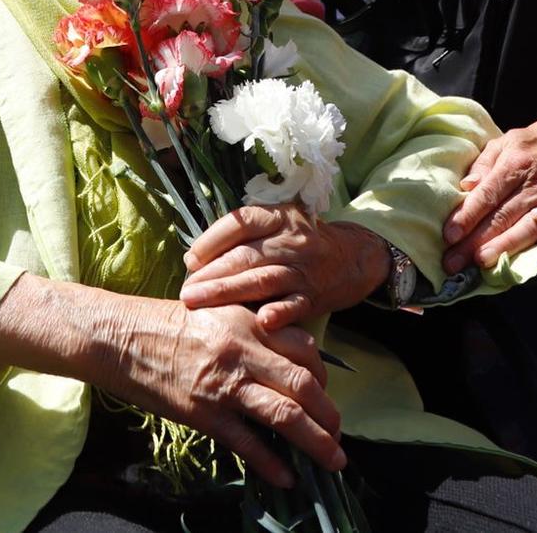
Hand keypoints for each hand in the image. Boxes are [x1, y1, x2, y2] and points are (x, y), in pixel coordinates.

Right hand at [100, 298, 342, 485]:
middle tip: (338, 435)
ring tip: (332, 460)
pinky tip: (287, 477)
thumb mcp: (217, 311)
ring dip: (316, 442)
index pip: (306, 351)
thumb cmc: (163, 322)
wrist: (120, 336)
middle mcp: (244, 352)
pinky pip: (248, 444)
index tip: (325, 394)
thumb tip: (285, 357)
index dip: (324, 377)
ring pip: (286, 416)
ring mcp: (225, 385)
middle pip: (305, 386)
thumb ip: (252, 330)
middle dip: (330, 415)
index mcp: (249, 324)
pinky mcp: (204, 414)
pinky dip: (272, 464)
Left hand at [181, 207, 389, 331]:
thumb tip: (192, 259)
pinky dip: (281, 312)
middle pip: (246, 255)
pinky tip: (262, 321)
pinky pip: (296, 304)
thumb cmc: (298, 243)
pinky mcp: (315, 294)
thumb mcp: (275, 225)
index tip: (189, 262)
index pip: (240, 223)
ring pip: (263, 280)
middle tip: (186, 292)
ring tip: (200, 304)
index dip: (211, 241)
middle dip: (212, 274)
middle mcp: (291, 238)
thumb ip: (239, 237)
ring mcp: (304, 267)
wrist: (351, 258)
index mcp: (278, 215)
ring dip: (229, 293)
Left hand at [442, 110, 536, 274]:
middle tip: (455, 262)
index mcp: (515, 165)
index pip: (487, 195)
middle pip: (503, 217)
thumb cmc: (532, 143)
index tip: (449, 236)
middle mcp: (536, 185)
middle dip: (476, 242)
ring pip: (531, 226)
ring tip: (484, 263)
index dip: (467, 216)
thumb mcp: (504, 143)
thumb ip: (483, 165)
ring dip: (507, 246)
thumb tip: (466, 186)